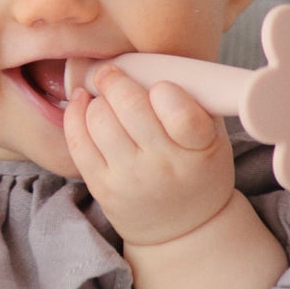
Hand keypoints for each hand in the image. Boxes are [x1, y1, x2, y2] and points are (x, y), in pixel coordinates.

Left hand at [64, 66, 236, 250]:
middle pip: (130, 106)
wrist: (183, 229)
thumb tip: (157, 60)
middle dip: (116, 79)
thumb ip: (195, 102)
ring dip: (97, 98)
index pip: (180, 113)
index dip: (165, 90)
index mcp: (198, 150)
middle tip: (112, 72)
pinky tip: (82, 102)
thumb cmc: (197, 171)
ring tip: (102, 94)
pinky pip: (78, 141)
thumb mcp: (213, 139)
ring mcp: (129, 178)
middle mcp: (163, 166)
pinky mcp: (102, 187)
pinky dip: (75, 113)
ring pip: (99, 119)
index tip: (159, 86)